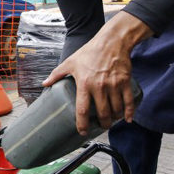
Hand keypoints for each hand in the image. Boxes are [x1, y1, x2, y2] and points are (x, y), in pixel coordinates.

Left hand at [42, 12, 150, 134]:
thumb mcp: (70, 62)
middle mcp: (99, 86)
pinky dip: (129, 112)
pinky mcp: (125, 81)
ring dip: (114, 118)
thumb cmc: (89, 52)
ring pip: (115, 109)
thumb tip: (44, 83)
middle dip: (102, 124)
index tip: (82, 132)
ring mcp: (114, 85)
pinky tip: (127, 119)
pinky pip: (128, 101)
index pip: (82, 109)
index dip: (82, 124)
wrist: (111, 41)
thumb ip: (56, 74)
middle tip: (101, 126)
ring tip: (111, 120)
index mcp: (84, 83)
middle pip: (102, 113)